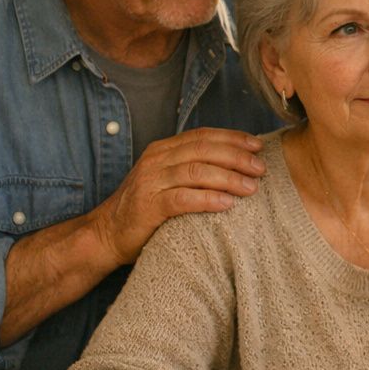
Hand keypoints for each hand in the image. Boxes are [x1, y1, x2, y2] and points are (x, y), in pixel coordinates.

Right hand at [92, 128, 264, 264]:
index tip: (258, 146)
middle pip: (203, 151)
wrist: (108, 233)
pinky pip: (182, 199)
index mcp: (164, 150)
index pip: (203, 136)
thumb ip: (195, 168)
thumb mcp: (170, 180)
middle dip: (236, 157)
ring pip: (195, 172)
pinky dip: (208, 199)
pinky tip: (228, 203)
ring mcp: (150, 182)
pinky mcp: (148, 206)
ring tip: (251, 187)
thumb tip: (239, 163)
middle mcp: (156, 160)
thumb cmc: (149, 208)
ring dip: (228, 178)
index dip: (232, 138)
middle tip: (261, 169)